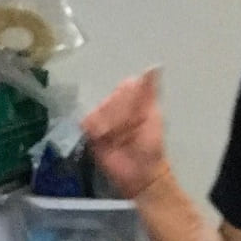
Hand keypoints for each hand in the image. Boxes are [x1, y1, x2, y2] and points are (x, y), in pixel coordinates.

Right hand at [81, 67, 171, 199]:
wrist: (138, 173)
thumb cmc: (150, 146)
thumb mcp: (153, 118)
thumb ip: (149, 93)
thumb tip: (154, 67)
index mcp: (135, 100)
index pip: (126, 87)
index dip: (127, 98)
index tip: (134, 113)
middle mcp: (117, 107)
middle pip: (110, 99)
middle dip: (117, 115)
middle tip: (127, 130)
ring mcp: (103, 119)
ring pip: (97, 111)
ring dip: (107, 125)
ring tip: (116, 138)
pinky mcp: (91, 132)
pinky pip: (86, 123)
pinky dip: (95, 130)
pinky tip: (103, 139)